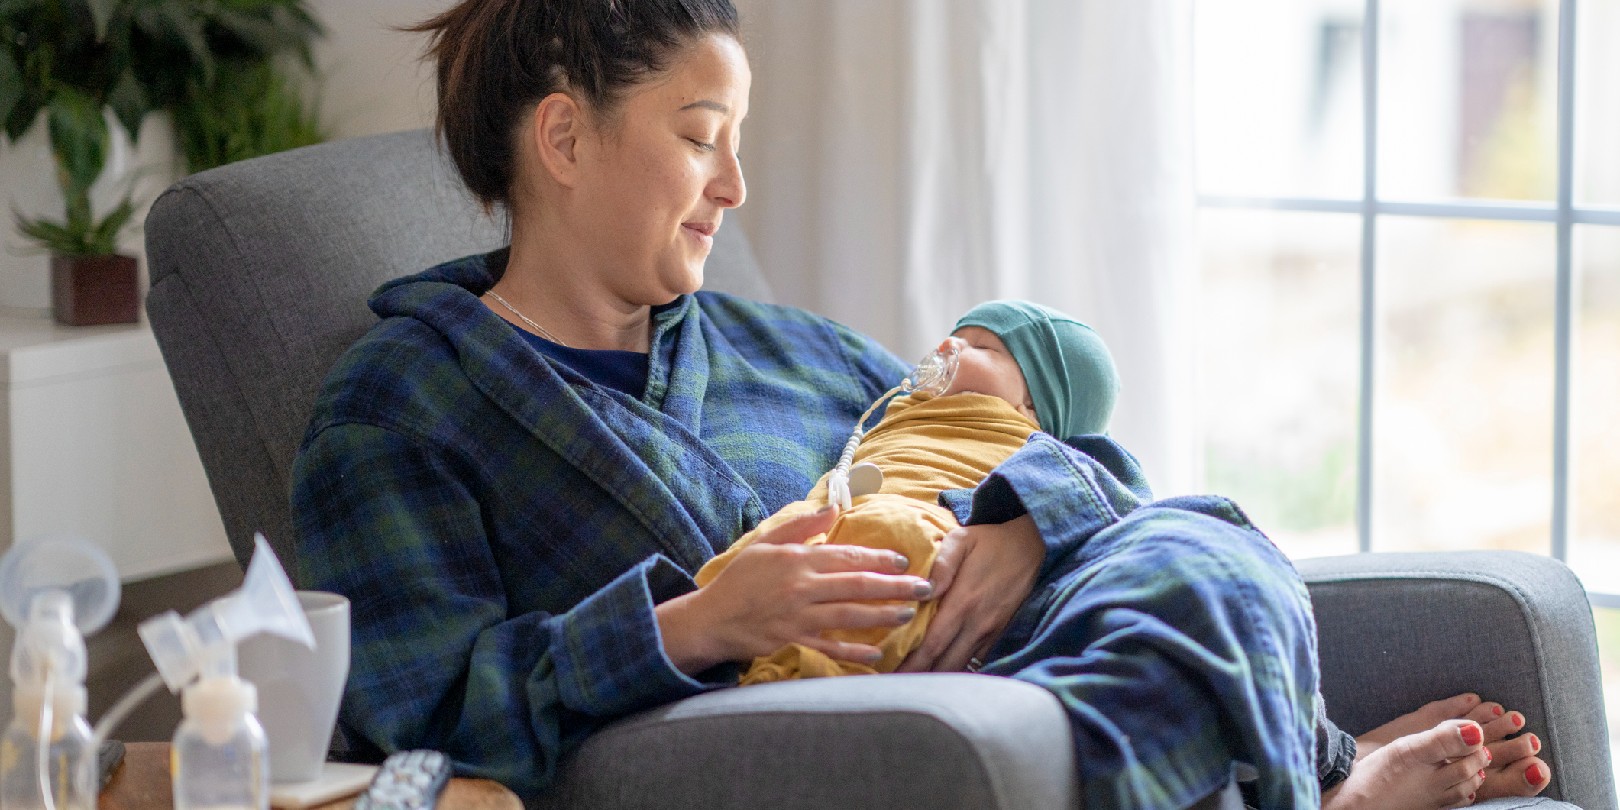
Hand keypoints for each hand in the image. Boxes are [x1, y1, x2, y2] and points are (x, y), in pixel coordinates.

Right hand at [657, 506, 931, 673]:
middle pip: (857, 584)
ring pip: (849, 615)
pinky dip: (853, 652)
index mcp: (798, 559)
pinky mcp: (793, 639)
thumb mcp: (765, 543)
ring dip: (882, 615)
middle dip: (894, 586)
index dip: (879, 558)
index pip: (847, 556)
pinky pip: (829, 647)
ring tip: (908, 614)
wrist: (711, 617)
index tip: (904, 561)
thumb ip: (800, 527)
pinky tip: (876, 654)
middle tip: (924, 588)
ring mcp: (799, 615)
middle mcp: (802, 586)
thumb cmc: (739, 579)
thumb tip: (832, 508)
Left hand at [895, 514, 1041, 672]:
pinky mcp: (1000, 633)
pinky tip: (942, 674)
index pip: (933, 643)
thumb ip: (941, 564)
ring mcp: (991, 631)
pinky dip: (959, 669)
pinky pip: (978, 660)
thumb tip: (924, 589)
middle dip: (921, 679)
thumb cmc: (990, 541)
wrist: (1033, 546)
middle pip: (945, 663)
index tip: (891, 676)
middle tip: (896, 690)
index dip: (912, 663)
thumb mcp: (962, 540)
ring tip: (914, 687)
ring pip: (962, 665)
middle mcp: (977, 623)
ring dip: (939, 678)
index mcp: (963, 602)